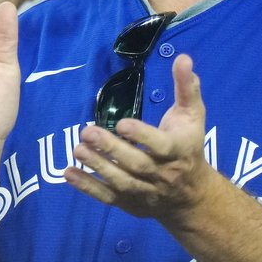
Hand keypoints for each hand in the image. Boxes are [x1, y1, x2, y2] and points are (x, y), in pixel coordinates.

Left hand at [67, 54, 217, 220]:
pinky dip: (88, 188)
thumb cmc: (189, 145)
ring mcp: (145, 192)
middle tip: (87, 132)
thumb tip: (183, 58)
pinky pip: (107, 198)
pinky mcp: (130, 204)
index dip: (142, 136)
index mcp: (178, 151)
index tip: (121, 123)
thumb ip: (186, 87)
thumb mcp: (193, 115)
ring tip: (78, 149)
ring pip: (121, 182)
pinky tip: (68, 173)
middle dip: (111, 149)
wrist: (191, 195)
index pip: (160, 146)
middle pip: (136, 165)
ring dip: (98, 167)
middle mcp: (162, 174)